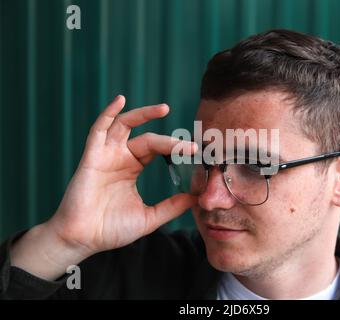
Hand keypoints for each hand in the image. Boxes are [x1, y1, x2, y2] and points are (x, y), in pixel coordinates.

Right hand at [49, 95, 196, 254]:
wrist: (84, 239)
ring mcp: (105, 155)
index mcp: (133, 168)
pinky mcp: (91, 157)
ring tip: (164, 108)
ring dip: (143, 115)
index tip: (195, 152)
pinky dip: (108, 113)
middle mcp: (120, 158)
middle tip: (188, 145)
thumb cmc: (111, 229)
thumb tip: (196, 198)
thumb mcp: (149, 217)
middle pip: (147, 139)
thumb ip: (171, 207)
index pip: (157, 150)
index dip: (175, 149)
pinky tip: (120, 101)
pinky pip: (98, 130)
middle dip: (168, 140)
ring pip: (124, 126)